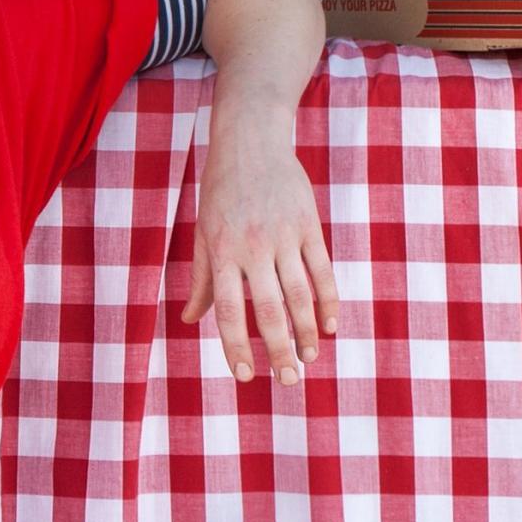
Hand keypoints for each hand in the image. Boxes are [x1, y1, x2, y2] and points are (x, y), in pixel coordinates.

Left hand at [184, 108, 339, 385]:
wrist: (251, 139)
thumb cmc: (221, 190)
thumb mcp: (203, 231)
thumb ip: (202, 279)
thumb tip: (190, 321)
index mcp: (221, 251)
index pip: (227, 310)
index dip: (236, 346)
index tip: (245, 376)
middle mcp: (252, 246)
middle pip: (269, 310)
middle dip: (279, 351)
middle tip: (288, 381)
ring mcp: (284, 235)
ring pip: (300, 295)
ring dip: (307, 333)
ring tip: (310, 358)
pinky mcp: (309, 224)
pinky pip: (323, 270)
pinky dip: (329, 301)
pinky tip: (331, 326)